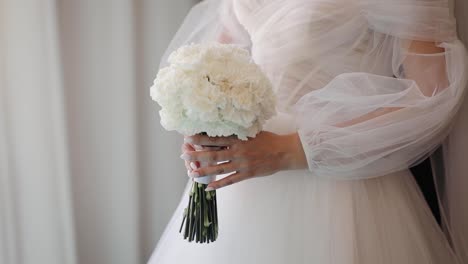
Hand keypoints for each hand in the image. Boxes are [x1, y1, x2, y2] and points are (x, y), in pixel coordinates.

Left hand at [180, 131, 306, 190]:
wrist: (283, 151)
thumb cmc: (268, 140)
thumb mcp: (251, 132)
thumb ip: (237, 133)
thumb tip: (222, 129)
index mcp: (238, 139)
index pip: (215, 138)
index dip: (200, 139)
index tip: (188, 138)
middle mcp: (237, 151)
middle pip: (213, 153)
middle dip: (197, 155)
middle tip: (184, 156)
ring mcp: (242, 163)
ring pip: (219, 168)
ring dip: (204, 171)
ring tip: (192, 173)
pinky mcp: (247, 174)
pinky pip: (230, 180)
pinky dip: (219, 184)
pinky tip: (209, 187)